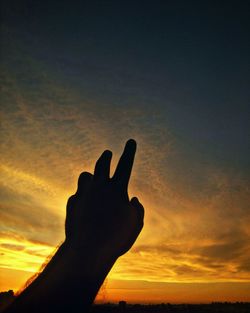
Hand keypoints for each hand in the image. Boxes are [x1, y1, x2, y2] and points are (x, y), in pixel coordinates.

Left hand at [65, 139, 143, 258]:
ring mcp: (83, 193)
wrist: (87, 250)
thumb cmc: (116, 238)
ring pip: (85, 175)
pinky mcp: (72, 202)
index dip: (129, 151)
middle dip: (106, 157)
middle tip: (107, 153)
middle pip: (102, 163)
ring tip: (93, 179)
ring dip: (91, 176)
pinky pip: (77, 195)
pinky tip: (84, 207)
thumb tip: (134, 200)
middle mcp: (99, 186)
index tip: (130, 141)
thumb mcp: (135, 224)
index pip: (126, 164)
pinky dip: (82, 197)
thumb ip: (138, 210)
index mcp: (117, 188)